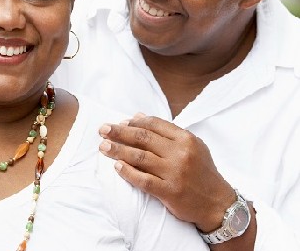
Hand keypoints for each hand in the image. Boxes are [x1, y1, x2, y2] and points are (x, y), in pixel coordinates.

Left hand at [99, 112, 234, 231]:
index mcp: (185, 139)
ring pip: (140, 157)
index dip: (133, 122)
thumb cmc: (201, 172)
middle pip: (142, 138)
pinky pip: (143, 180)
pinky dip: (128, 172)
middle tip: (102, 129)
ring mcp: (175, 172)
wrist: (218, 203)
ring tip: (103, 147)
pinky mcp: (170, 191)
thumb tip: (137, 116)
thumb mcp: (191, 146)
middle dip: (119, 132)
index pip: (153, 124)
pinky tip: (116, 167)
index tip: (118, 122)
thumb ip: (166, 131)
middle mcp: (180, 153)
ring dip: (118, 150)